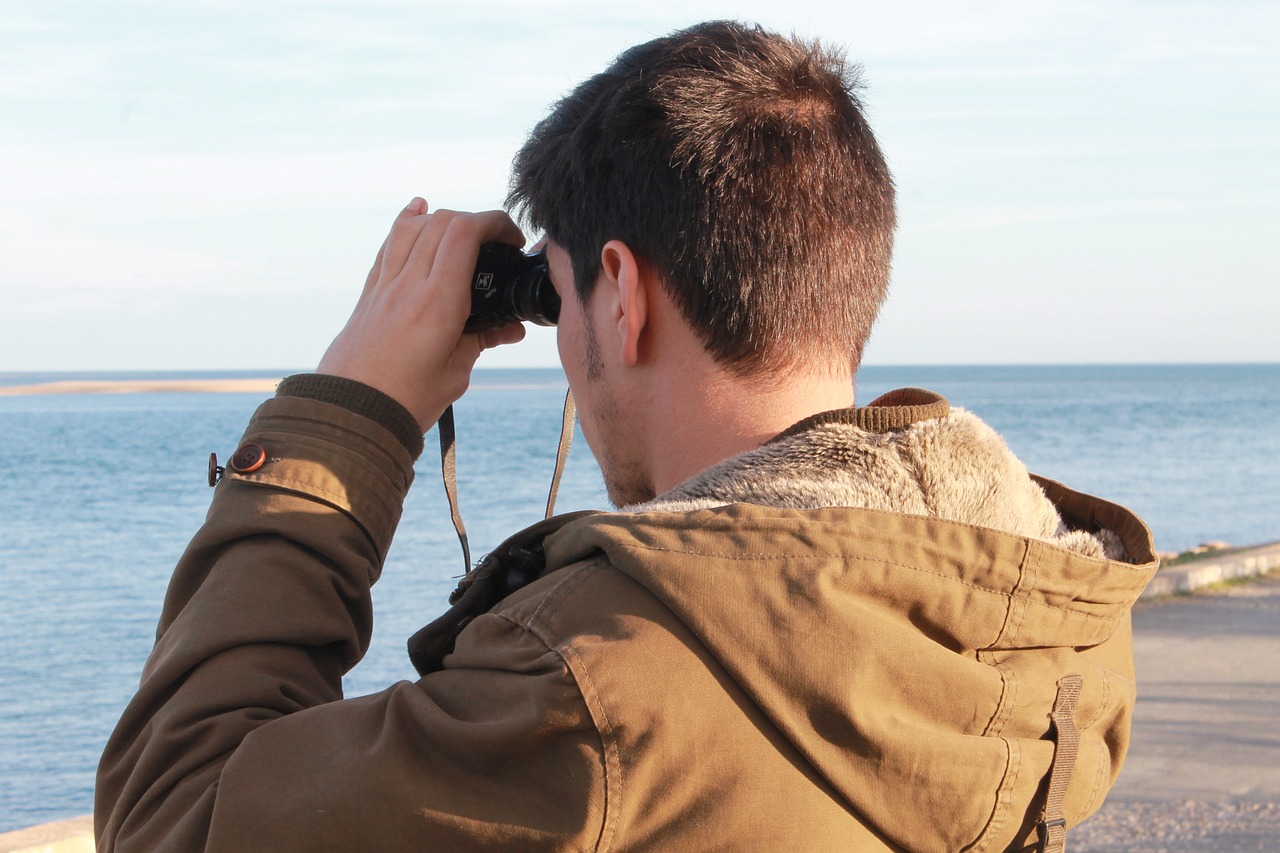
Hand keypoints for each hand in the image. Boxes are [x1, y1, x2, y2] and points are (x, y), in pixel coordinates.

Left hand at [317, 198, 527, 430]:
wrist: (351, 415)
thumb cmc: (405, 400)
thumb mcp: (456, 373)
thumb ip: (482, 341)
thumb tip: (509, 328)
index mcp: (438, 302)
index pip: (465, 234)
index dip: (495, 223)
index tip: (513, 240)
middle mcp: (409, 284)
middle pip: (442, 222)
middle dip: (476, 221)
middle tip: (497, 243)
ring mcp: (385, 286)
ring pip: (412, 227)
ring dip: (442, 219)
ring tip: (464, 230)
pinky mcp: (370, 294)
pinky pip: (388, 245)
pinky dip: (406, 223)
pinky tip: (417, 211)